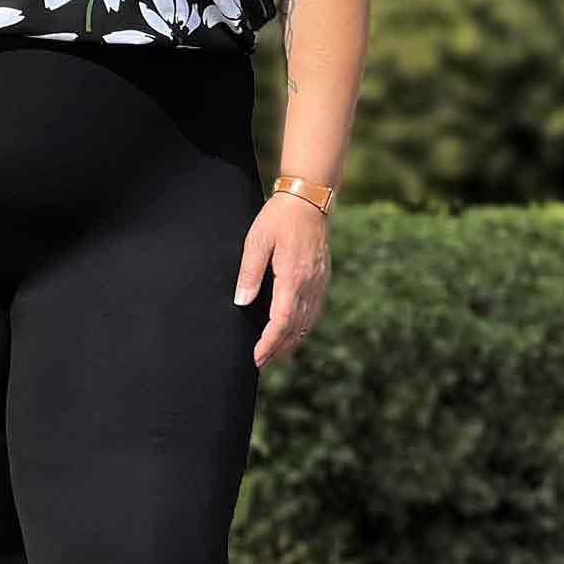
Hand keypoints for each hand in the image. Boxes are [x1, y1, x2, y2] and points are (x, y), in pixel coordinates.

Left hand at [234, 192, 330, 371]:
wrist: (309, 199)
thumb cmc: (279, 217)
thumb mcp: (256, 240)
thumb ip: (249, 273)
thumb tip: (242, 302)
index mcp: (293, 277)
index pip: (282, 321)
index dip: (269, 343)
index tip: (256, 358)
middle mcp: (310, 285)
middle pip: (296, 329)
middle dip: (277, 349)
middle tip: (259, 364)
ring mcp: (319, 283)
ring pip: (307, 323)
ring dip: (291, 342)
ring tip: (274, 356)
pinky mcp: (322, 279)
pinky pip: (314, 312)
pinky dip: (302, 328)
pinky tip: (293, 334)